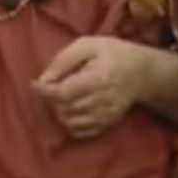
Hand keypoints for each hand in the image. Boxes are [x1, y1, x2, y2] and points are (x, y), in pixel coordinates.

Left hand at [32, 36, 149, 138]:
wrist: (142, 72)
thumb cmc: (111, 53)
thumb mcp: (87, 45)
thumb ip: (63, 60)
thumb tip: (43, 79)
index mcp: (97, 78)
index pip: (63, 93)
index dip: (44, 91)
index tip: (34, 84)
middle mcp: (102, 101)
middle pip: (65, 109)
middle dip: (50, 100)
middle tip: (48, 88)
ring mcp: (106, 115)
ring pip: (71, 123)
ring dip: (58, 112)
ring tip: (59, 97)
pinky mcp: (108, 123)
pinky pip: (82, 132)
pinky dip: (70, 123)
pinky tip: (69, 110)